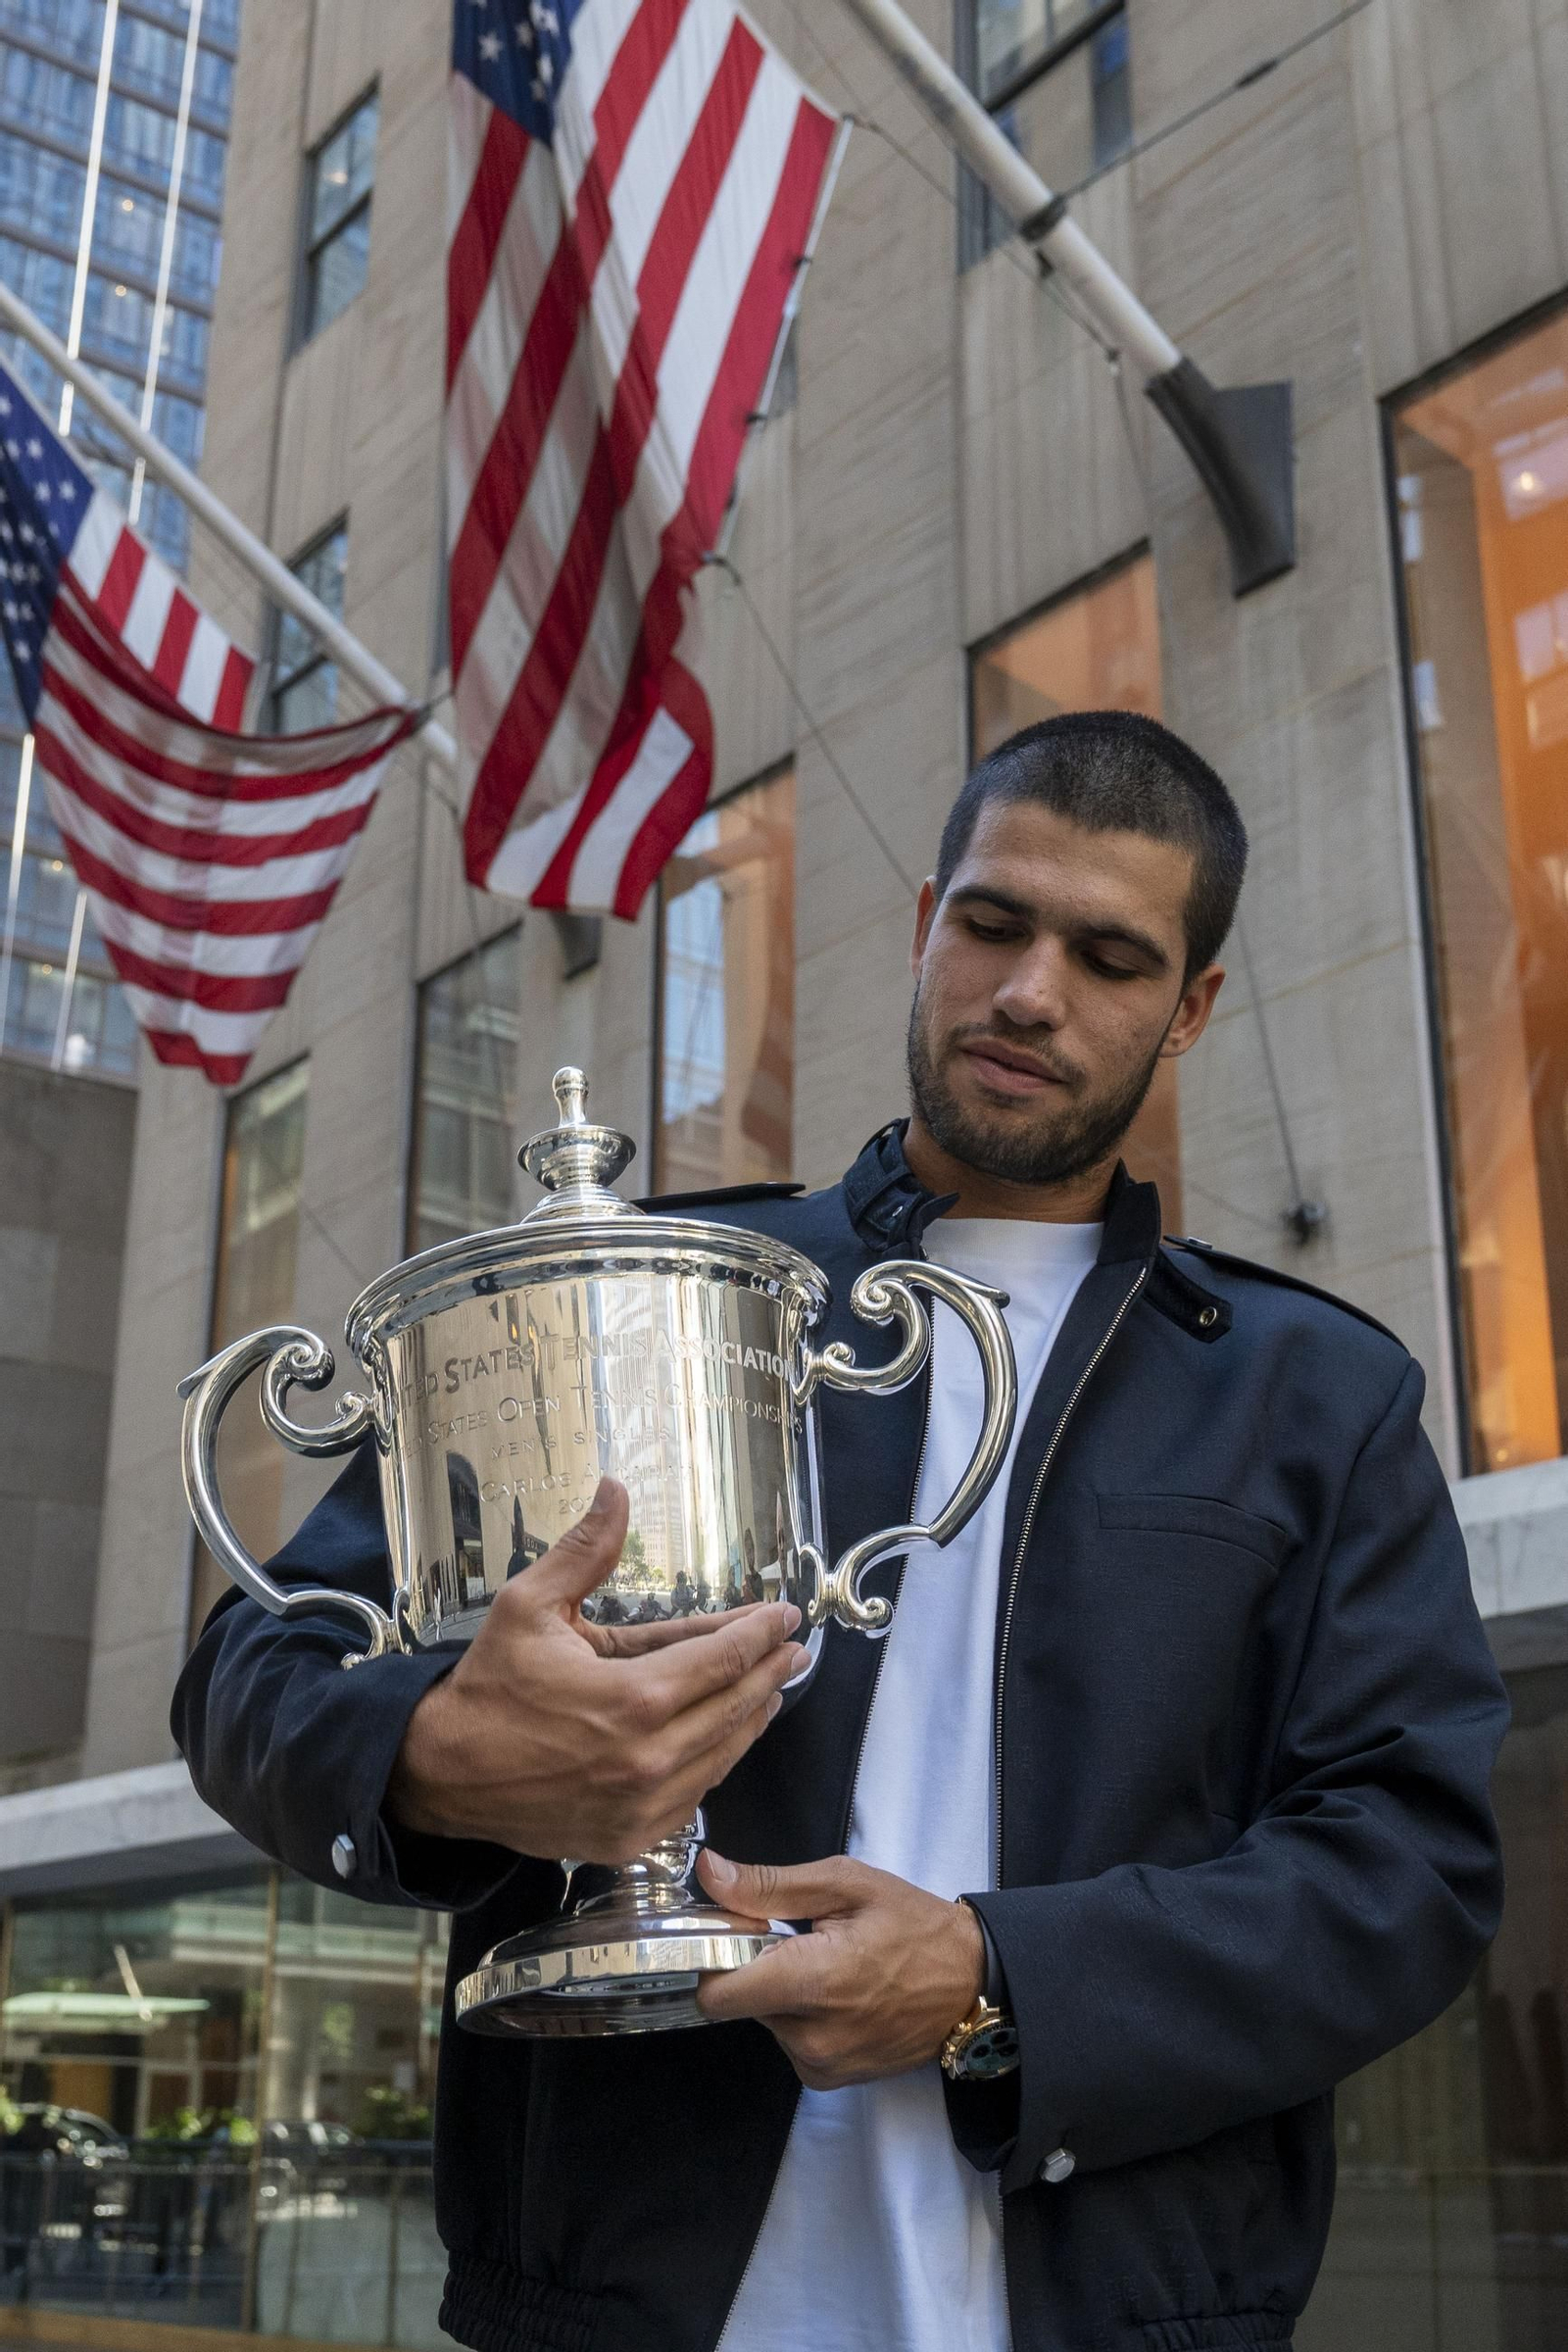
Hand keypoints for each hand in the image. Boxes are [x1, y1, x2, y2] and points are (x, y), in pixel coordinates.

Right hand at [387, 1479, 807, 1864]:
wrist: (442, 1773)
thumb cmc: (489, 1686)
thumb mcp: (531, 1605)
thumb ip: (586, 1551)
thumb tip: (615, 1489)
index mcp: (633, 1699)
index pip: (724, 1660)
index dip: (761, 1632)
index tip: (785, 1615)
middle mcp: (649, 1759)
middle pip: (737, 1707)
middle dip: (771, 1670)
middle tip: (795, 1647)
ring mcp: (643, 1807)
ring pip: (723, 1755)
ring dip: (752, 1716)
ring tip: (771, 1687)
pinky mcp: (631, 1838)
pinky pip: (694, 1795)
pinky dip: (714, 1762)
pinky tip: (723, 1737)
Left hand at [693, 1851, 984, 2088]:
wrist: (973, 1984)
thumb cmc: (914, 1926)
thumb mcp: (846, 1884)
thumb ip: (771, 1885)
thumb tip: (711, 1874)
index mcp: (811, 1983)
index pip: (715, 1994)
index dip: (714, 1956)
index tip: (739, 1930)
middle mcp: (810, 2036)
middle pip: (738, 2003)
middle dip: (753, 1968)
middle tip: (795, 1939)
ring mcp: (821, 2065)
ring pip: (764, 2020)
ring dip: (780, 1992)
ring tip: (826, 1965)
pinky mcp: (829, 2080)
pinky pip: (789, 2041)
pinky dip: (801, 2016)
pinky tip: (837, 1994)